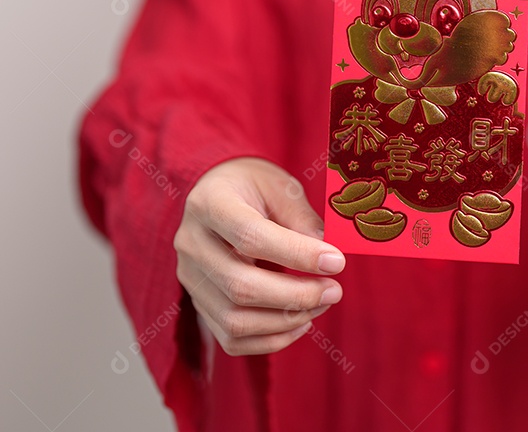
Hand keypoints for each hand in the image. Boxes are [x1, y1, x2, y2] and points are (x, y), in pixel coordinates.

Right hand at [173, 157, 344, 354]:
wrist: (220, 194)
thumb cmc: (254, 188)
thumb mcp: (280, 188)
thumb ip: (302, 220)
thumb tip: (328, 258)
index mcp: (210, 203)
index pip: (250, 237)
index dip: (297, 254)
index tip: (336, 261)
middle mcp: (191, 243)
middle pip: (241, 286)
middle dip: (296, 295)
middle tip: (334, 290)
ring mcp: (190, 278)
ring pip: (235, 320)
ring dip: (287, 320)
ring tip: (321, 303)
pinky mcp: (198, 304)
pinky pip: (232, 339)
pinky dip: (272, 339)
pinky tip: (300, 322)